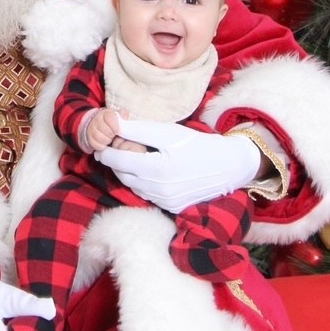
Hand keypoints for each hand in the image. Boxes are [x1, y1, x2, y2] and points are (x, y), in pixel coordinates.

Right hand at [81, 107, 123, 151]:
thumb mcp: (117, 116)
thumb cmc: (111, 122)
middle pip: (106, 130)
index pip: (109, 118)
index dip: (115, 126)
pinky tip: (105, 143)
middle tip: (114, 135)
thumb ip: (123, 115)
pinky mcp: (89, 138)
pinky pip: (97, 145)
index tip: (118, 131)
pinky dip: (102, 146)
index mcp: (105, 113)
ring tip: (110, 138)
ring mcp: (92, 129)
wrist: (98, 125)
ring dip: (108, 140)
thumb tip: (125, 116)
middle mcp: (97, 120)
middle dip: (112, 134)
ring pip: (101, 138)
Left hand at [95, 122, 260, 211]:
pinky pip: (147, 195)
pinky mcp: (171, 207)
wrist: (228, 167)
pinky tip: (150, 171)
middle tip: (116, 148)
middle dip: (116, 161)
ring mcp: (165, 201)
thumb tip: (113, 123)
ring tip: (133, 158)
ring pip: (133, 186)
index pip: (118, 160)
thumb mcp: (168, 132)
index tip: (101, 144)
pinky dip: (142, 183)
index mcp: (156, 168)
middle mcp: (158, 189)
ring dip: (128, 173)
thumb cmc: (198, 144)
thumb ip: (138, 129)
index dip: (106, 151)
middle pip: (123, 175)